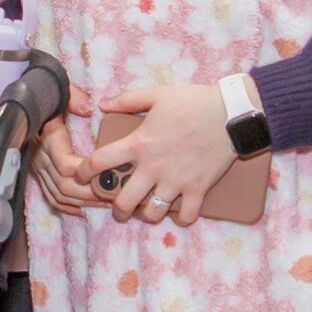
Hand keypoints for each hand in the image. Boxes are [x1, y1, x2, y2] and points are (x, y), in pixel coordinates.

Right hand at [31, 85, 103, 214]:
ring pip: (59, 195)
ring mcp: (39, 169)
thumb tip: (88, 108)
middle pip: (64, 185)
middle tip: (113, 195)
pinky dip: (69, 206)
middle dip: (90, 193)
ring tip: (106, 203)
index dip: (85, 173)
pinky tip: (86, 208)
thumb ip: (74, 97)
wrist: (27, 105)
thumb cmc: (48, 97)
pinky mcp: (39, 175)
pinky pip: (52, 197)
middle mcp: (41, 157)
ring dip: (83, 202)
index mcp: (49, 138)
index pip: (65, 164)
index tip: (106, 173)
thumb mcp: (61, 91)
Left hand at [76, 83, 235, 226]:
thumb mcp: (157, 94)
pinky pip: (185, 215)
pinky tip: (178, 212)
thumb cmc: (193, 101)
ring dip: (146, 214)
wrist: (231, 114)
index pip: (100, 162)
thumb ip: (127, 100)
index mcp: (139, 144)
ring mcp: (175, 182)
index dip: (84, 172)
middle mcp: (153, 167)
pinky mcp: (198, 189)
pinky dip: (180, 217)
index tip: (80, 176)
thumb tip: (102, 104)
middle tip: (118, 207)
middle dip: (116, 209)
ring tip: (147, 210)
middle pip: (123, 201)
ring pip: (152, 213)